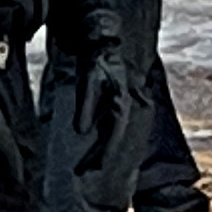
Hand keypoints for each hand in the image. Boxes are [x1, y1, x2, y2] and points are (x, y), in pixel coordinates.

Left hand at [70, 47, 136, 190]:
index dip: (105, 152)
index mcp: (123, 101)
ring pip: (116, 135)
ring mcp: (126, 105)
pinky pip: (115, 129)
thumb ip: (86, 105)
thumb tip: (82, 131)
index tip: (95, 168)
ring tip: (87, 168)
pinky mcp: (120, 103)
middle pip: (117, 139)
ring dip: (103, 151)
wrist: (105, 38)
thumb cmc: (96, 58)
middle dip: (101, 157)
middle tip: (84, 173)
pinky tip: (96, 151)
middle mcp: (129, 106)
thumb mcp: (88, 79)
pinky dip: (106, 142)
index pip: (115, 133)